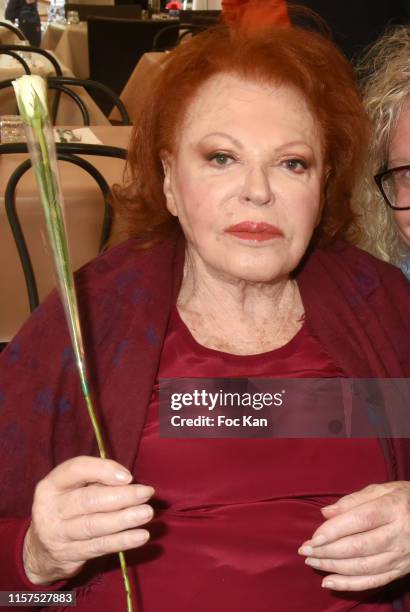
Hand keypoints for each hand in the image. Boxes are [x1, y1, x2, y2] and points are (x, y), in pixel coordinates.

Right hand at [23, 456, 154, 584]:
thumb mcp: (73, 489)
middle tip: (146, 493)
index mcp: (51, 485)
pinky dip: (122, 541)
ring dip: (124, 519)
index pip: (76, 469)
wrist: (42, 551)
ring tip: (147, 512)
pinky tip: (141, 536)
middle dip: (121, 496)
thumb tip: (127, 480)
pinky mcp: (69, 555)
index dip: (103, 470)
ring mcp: (58, 534)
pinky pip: (99, 546)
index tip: (128, 476)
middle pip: (88, 500)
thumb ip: (95, 480)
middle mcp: (50, 509)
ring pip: (94, 525)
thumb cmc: (67, 509)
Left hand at [298, 481, 409, 590]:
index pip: (360, 521)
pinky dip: (349, 585)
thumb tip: (326, 513)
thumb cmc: (403, 499)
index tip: (313, 537)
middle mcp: (398, 535)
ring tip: (311, 562)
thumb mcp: (382, 490)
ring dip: (333, 567)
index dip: (335, 531)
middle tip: (305, 550)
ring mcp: (400, 556)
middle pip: (359, 546)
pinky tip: (329, 582)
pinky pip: (373, 582)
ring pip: (363, 567)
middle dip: (328, 551)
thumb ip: (352, 500)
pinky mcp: (400, 571)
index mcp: (393, 509)